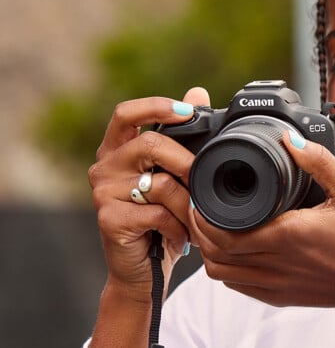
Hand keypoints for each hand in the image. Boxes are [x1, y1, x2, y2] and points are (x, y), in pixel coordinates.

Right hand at [89, 87, 209, 298]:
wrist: (142, 271)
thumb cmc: (161, 220)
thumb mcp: (174, 176)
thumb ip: (182, 136)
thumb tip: (197, 92)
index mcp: (118, 150)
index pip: (125, 113)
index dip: (155, 106)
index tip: (187, 112)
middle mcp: (104, 167)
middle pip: (150, 143)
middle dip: (186, 161)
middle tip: (202, 180)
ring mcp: (103, 193)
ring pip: (160, 182)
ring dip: (186, 203)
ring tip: (191, 218)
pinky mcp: (109, 219)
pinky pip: (158, 212)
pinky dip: (178, 226)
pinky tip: (178, 236)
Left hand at [190, 130, 334, 310]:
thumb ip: (318, 161)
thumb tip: (290, 139)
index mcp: (288, 234)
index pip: (223, 232)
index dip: (204, 215)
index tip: (205, 196)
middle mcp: (277, 262)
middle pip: (214, 252)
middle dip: (201, 228)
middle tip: (204, 207)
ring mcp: (276, 283)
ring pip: (221, 273)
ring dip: (210, 251)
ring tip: (216, 227)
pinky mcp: (280, 296)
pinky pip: (238, 286)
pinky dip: (227, 269)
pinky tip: (235, 250)